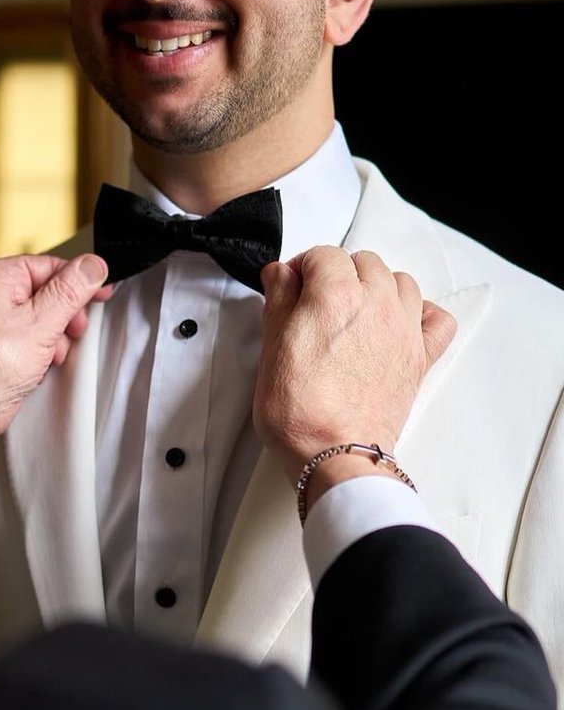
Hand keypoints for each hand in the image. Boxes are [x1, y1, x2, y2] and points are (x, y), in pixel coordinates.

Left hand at [0, 252, 110, 458]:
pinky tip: (40, 362)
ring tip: (49, 353)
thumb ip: (70, 291)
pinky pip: (29, 333)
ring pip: (41, 315)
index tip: (101, 292)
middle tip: (72, 330)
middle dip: (64, 315)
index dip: (78, 281)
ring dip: (54, 336)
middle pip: (46, 290)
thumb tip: (92, 265)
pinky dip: (40, 347)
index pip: (48, 265)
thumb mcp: (41, 324)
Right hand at [253, 246, 455, 485]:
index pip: (322, 255)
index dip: (302, 267)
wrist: (335, 454)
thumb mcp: (271, 347)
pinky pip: (437, 318)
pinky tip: (400, 323)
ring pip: (401, 281)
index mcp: (336, 295)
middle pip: (363, 261)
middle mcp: (376, 304)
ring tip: (356, 308)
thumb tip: (281, 274)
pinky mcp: (420, 357)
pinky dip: (422, 313)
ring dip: (377, 285)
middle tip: (317, 300)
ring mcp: (404, 329)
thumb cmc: (301, 410)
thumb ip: (279, 299)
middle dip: (339, 272)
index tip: (292, 286)